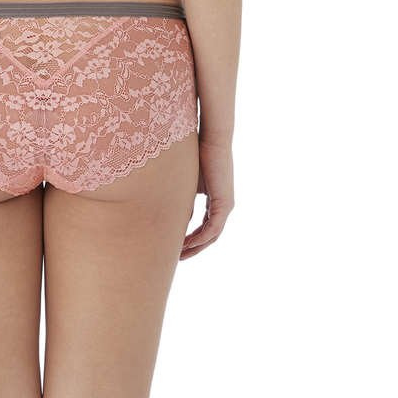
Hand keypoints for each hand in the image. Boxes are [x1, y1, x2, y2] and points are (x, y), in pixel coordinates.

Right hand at [180, 135, 233, 259]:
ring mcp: (226, 206)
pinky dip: (200, 238)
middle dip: (193, 248)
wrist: (212, 140)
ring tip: (179, 254)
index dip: (191, 238)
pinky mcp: (225, 204)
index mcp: (216, 200)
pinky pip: (213, 229)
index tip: (176, 245)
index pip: (205, 226)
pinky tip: (186, 243)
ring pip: (212, 235)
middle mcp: (224, 206)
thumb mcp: (187, 181)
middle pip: (209, 235)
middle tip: (177, 257)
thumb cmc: (198, 153)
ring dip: (196, 246)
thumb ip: (182, 198)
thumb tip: (170, 213)